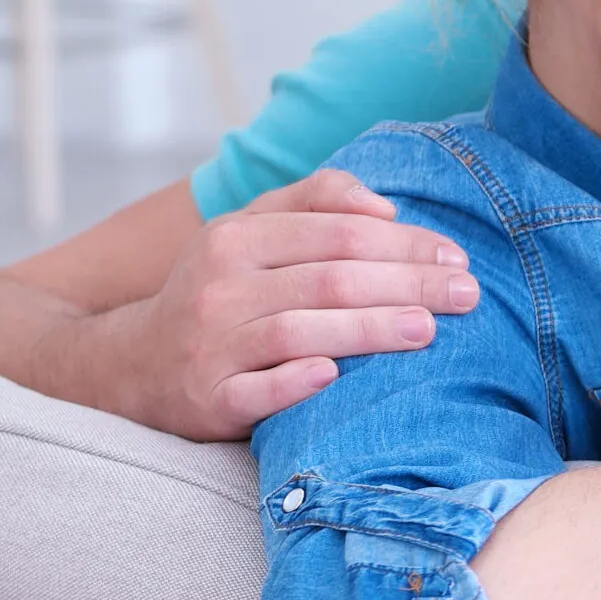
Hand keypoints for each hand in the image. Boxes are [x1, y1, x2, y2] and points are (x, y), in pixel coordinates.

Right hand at [111, 171, 477, 439]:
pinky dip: (294, 382)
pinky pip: (255, 391)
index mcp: (237, 236)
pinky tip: (336, 376)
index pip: (337, 233)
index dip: (403, 243)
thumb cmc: (220, 290)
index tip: (456, 256)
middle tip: (466, 293)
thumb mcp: (251, 230)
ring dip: (368, 329)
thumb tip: (385, 207)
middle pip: (329, 279)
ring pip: (299, 331)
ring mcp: (211, 344)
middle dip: (406, 284)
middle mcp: (220, 286)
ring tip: (427, 330)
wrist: (134, 364)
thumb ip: (316, 201)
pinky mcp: (206, 398)